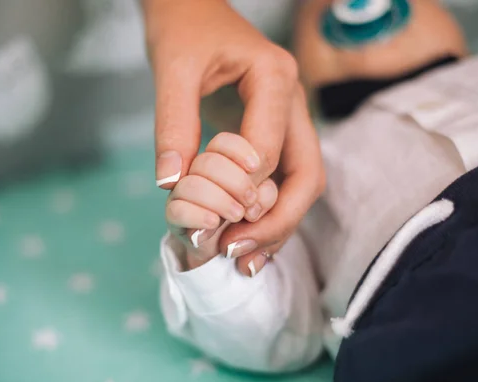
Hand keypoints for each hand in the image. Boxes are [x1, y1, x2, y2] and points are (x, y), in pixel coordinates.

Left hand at [143, 0, 324, 271]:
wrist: (192, 8)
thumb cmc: (184, 28)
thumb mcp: (173, 68)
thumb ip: (174, 123)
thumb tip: (170, 184)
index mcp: (276, 78)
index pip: (269, 150)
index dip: (241, 191)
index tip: (209, 222)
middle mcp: (294, 102)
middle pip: (307, 176)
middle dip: (276, 221)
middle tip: (237, 255)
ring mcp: (290, 119)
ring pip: (300, 183)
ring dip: (276, 225)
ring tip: (241, 261)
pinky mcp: (276, 132)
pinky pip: (282, 179)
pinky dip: (266, 212)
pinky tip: (244, 238)